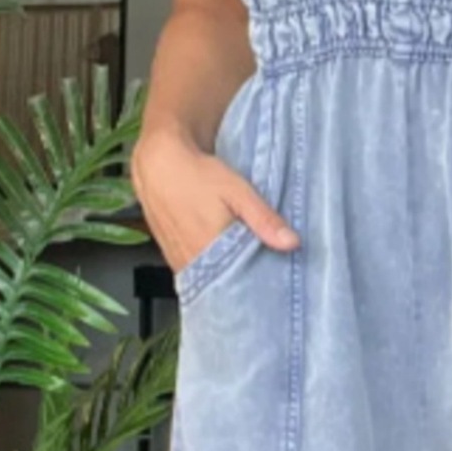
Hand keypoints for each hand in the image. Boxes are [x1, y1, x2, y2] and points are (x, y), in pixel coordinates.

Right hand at [130, 119, 298, 274]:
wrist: (159, 163)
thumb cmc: (198, 175)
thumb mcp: (237, 192)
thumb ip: (263, 219)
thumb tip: (292, 243)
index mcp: (209, 250)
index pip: (239, 283)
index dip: (257, 286)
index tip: (274, 286)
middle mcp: (191, 262)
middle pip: (224, 284)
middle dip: (244, 282)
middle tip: (264, 279)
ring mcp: (179, 261)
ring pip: (209, 280)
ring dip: (226, 277)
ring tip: (246, 270)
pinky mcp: (172, 256)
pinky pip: (196, 272)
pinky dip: (211, 270)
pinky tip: (223, 261)